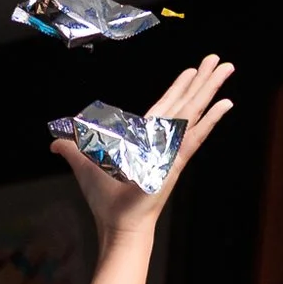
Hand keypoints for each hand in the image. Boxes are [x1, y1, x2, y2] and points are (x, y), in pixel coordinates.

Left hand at [55, 53, 235, 236]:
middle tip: (218, 59)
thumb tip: (55, 142)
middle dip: (202, 80)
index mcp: (146, 139)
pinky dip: (211, 120)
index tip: (191, 70)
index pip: (166, 106)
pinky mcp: (177, 160)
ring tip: (227, 67)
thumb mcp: (85, 164)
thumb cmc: (105, 200)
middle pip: (186, 102)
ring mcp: (173, 149)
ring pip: (195, 111)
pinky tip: (227, 103)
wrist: (117, 224)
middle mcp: (164, 141)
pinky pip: (197, 136)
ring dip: (211, 89)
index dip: (179, 87)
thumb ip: (73, 148)